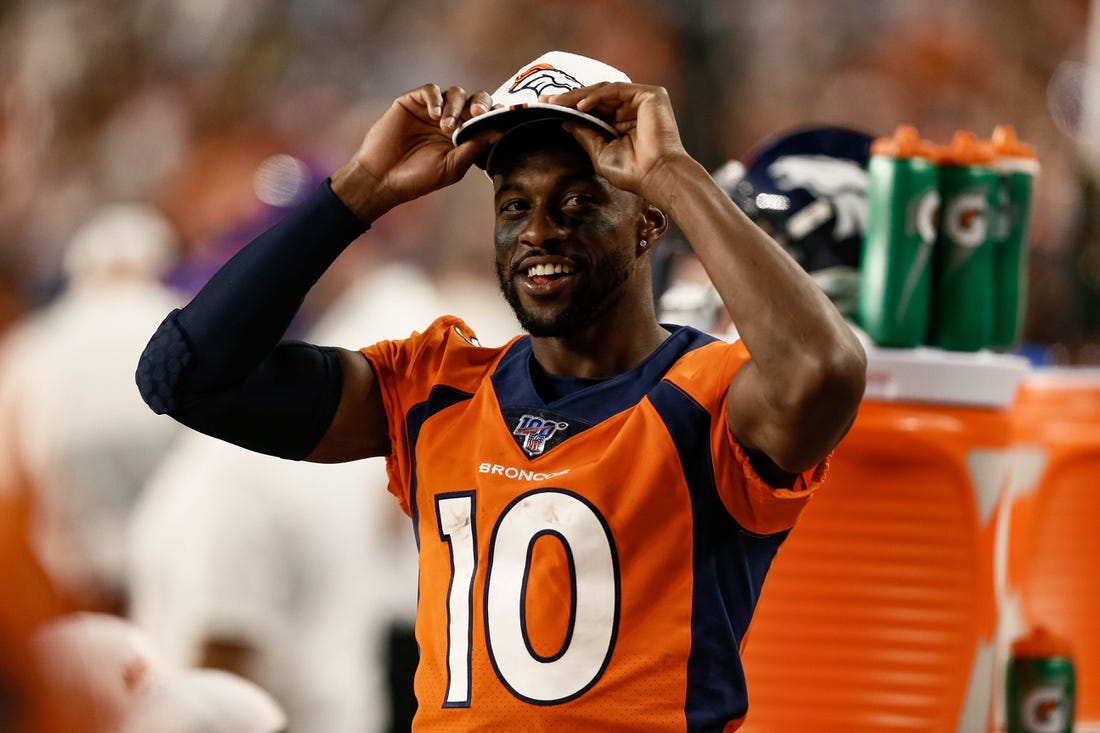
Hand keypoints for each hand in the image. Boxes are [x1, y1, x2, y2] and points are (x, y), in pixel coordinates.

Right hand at [332, 84, 499, 221]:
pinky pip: (430, 90)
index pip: (484, 118)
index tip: (501, 115)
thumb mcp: (452, 166)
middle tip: (477, 114)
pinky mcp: (412, 102)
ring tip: (446, 127)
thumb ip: (474, 147)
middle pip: (474, 99)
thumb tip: (500, 131)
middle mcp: (450, 120)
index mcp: (463, 136)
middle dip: (479, 103)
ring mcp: (431, 110)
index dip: (493, 113)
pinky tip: (434, 115)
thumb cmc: (418, 178)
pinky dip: (436, 99)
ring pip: (454, 93)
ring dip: (455, 107)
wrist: (383, 179)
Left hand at [542, 83, 687, 197]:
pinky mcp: (651, 95)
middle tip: (544, 99)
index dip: (570, 107)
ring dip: (578, 96)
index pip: (594, 109)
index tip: (546, 107)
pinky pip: (617, 89)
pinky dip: (597, 95)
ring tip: (557, 102)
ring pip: (604, 91)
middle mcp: (633, 109)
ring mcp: (643, 100)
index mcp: (623, 123)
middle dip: (569, 98)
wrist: (657, 177)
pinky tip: (580, 106)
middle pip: (596, 97)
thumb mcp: (600, 152)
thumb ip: (584, 134)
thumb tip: (564, 120)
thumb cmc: (633, 172)